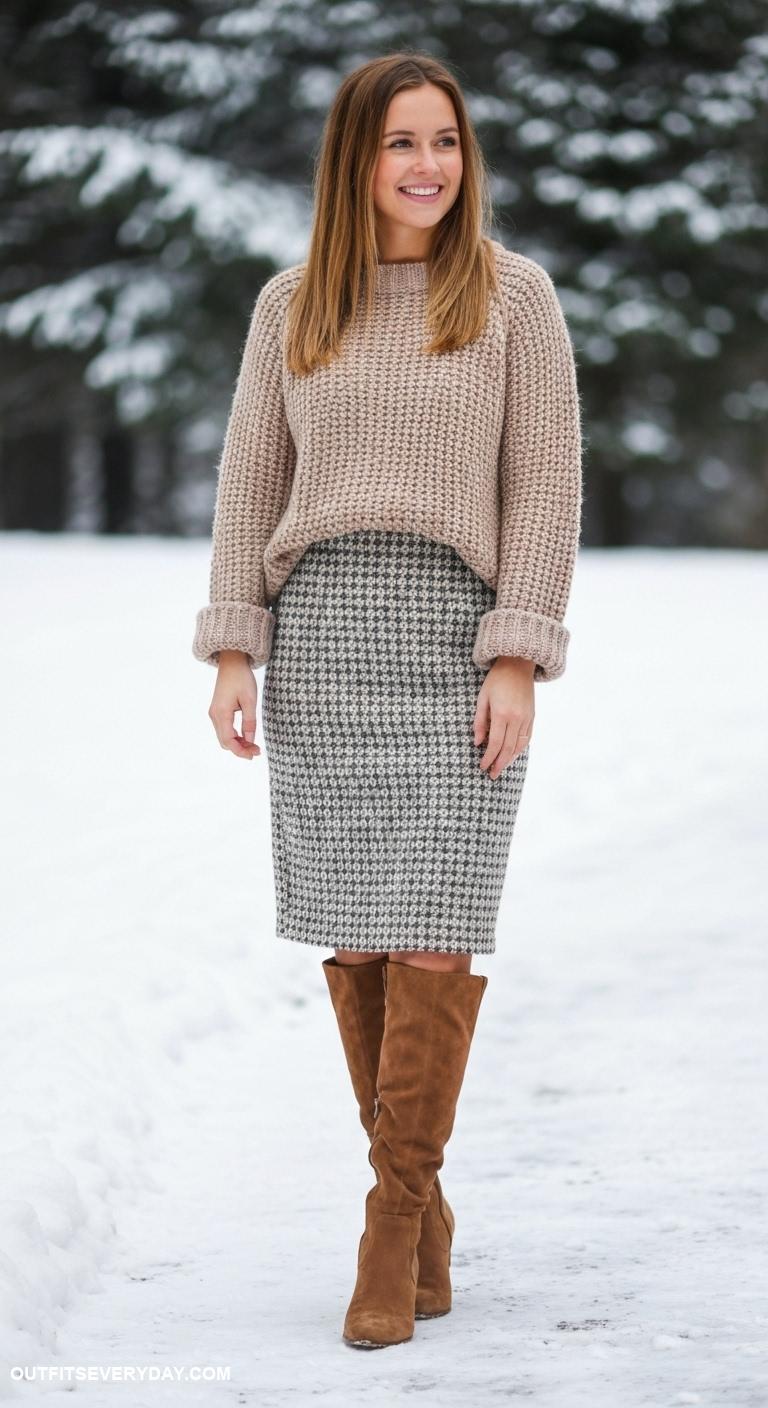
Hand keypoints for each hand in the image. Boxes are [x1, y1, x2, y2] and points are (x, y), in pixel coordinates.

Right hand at [208, 650, 260, 759]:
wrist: (232, 662)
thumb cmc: (242, 678)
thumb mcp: (250, 700)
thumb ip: (249, 722)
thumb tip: (250, 741)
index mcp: (221, 713)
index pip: (228, 741)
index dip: (241, 751)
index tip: (254, 754)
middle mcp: (214, 715)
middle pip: (224, 741)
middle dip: (240, 749)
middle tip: (257, 750)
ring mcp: (214, 713)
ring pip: (224, 736)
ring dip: (237, 743)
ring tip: (253, 745)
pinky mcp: (217, 710)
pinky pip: (224, 729)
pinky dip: (234, 736)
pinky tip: (246, 736)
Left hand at [473, 656, 534, 779]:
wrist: (518, 664)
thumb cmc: (496, 680)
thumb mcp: (482, 698)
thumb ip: (480, 722)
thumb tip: (478, 743)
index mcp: (502, 714)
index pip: (496, 743)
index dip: (489, 758)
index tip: (482, 766)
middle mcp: (517, 718)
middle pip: (508, 749)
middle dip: (499, 764)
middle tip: (492, 775)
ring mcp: (527, 718)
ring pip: (519, 746)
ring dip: (510, 759)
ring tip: (501, 768)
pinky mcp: (532, 716)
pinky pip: (527, 738)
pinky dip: (520, 749)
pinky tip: (513, 755)